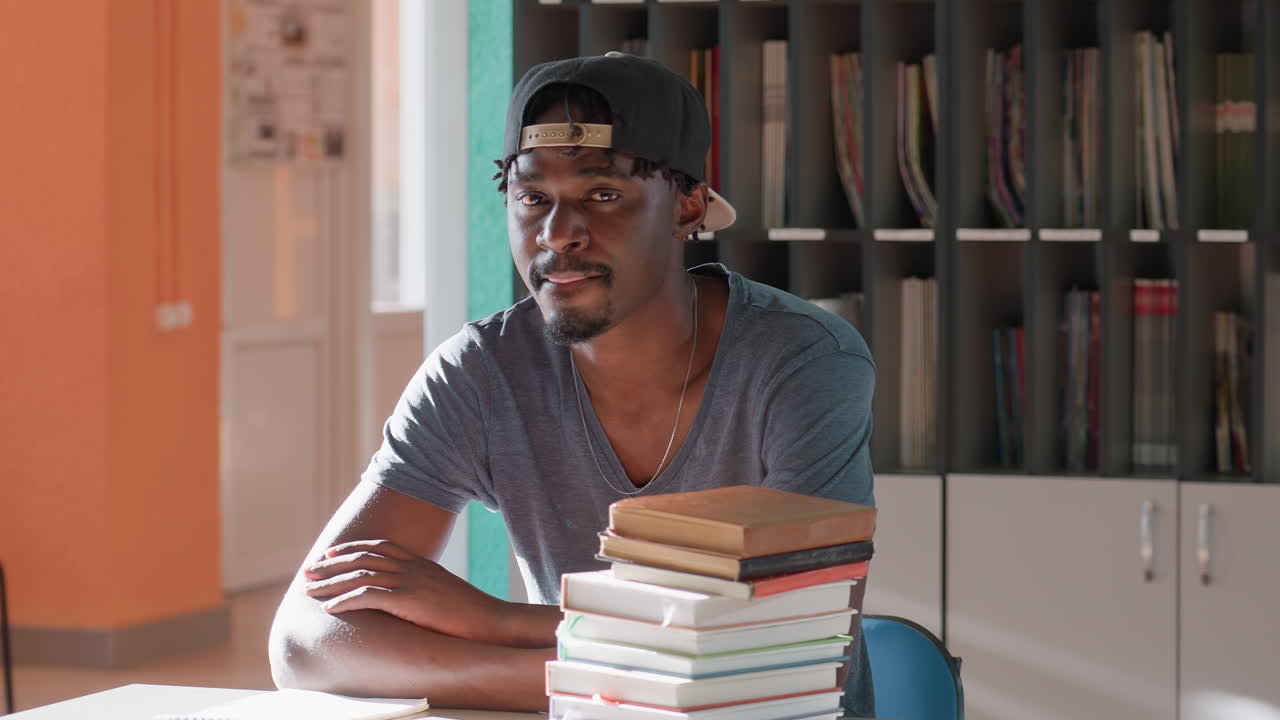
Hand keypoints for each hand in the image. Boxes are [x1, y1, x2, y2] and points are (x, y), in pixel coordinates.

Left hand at [303, 539, 502, 640]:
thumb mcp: (442, 593)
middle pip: (363, 558)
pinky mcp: (409, 600)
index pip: (379, 547)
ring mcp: (411, 582)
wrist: (490, 621)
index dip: (352, 548)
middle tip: (308, 570)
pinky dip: (344, 601)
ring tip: (309, 591)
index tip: (331, 554)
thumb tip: (407, 597)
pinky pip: (368, 596)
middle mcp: (413, 567)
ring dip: (330, 583)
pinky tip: (329, 608)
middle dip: (332, 564)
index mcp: (420, 563)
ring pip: (361, 575)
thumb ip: (422, 589)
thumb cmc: (469, 613)